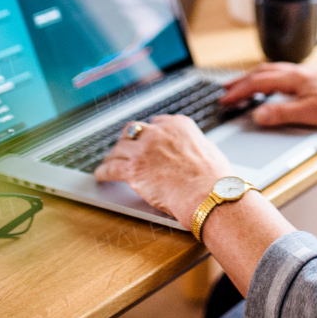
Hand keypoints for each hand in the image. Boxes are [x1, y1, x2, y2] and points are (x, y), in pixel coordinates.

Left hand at [94, 115, 232, 227]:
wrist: (209, 194)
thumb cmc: (215, 179)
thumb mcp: (208, 150)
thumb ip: (191, 147)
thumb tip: (190, 154)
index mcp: (179, 125)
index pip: (156, 123)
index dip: (148, 134)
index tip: (145, 139)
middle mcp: (159, 132)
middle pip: (134, 131)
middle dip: (128, 140)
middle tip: (126, 149)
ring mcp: (144, 149)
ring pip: (119, 148)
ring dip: (114, 156)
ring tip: (110, 162)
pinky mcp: (133, 168)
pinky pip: (111, 167)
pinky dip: (104, 171)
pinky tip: (102, 175)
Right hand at [219, 62, 316, 134]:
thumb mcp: (311, 113)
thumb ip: (282, 114)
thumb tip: (257, 115)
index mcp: (293, 78)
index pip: (258, 82)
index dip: (238, 91)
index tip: (223, 99)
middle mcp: (298, 71)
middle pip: (262, 72)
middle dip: (241, 81)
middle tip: (224, 89)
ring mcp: (307, 72)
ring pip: (273, 70)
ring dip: (254, 77)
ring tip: (242, 84)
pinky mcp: (315, 77)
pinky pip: (284, 73)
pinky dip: (270, 77)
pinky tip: (273, 84)